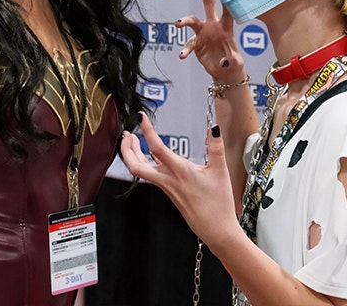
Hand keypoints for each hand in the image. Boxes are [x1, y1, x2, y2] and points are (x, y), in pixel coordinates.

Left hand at [119, 113, 241, 245]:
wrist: (216, 230)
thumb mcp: (220, 172)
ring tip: (132, 141)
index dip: (147, 131)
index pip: (157, 148)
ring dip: (133, 155)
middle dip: (126, 149)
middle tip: (126, 134)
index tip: (141, 117)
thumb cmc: (218, 204)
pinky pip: (151, 175)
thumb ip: (216, 148)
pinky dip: (144, 163)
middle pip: (136, 165)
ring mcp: (166, 187)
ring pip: (141, 171)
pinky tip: (149, 156)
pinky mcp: (168, 192)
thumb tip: (214, 129)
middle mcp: (168, 180)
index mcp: (180, 172)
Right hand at [177, 0, 243, 80]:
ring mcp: (203, 33)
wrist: (223, 72)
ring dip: (184, 20)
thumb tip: (224, 61)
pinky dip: (185, 50)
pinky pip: (188, 44)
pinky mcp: (196, 43)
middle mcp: (213, 26)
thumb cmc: (232, 62)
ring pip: (192, 21)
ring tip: (178, 24)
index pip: (228, 10)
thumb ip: (232, 61)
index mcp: (226, 27)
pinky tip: (182, 56)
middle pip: (208, 3)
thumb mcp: (235, 63)